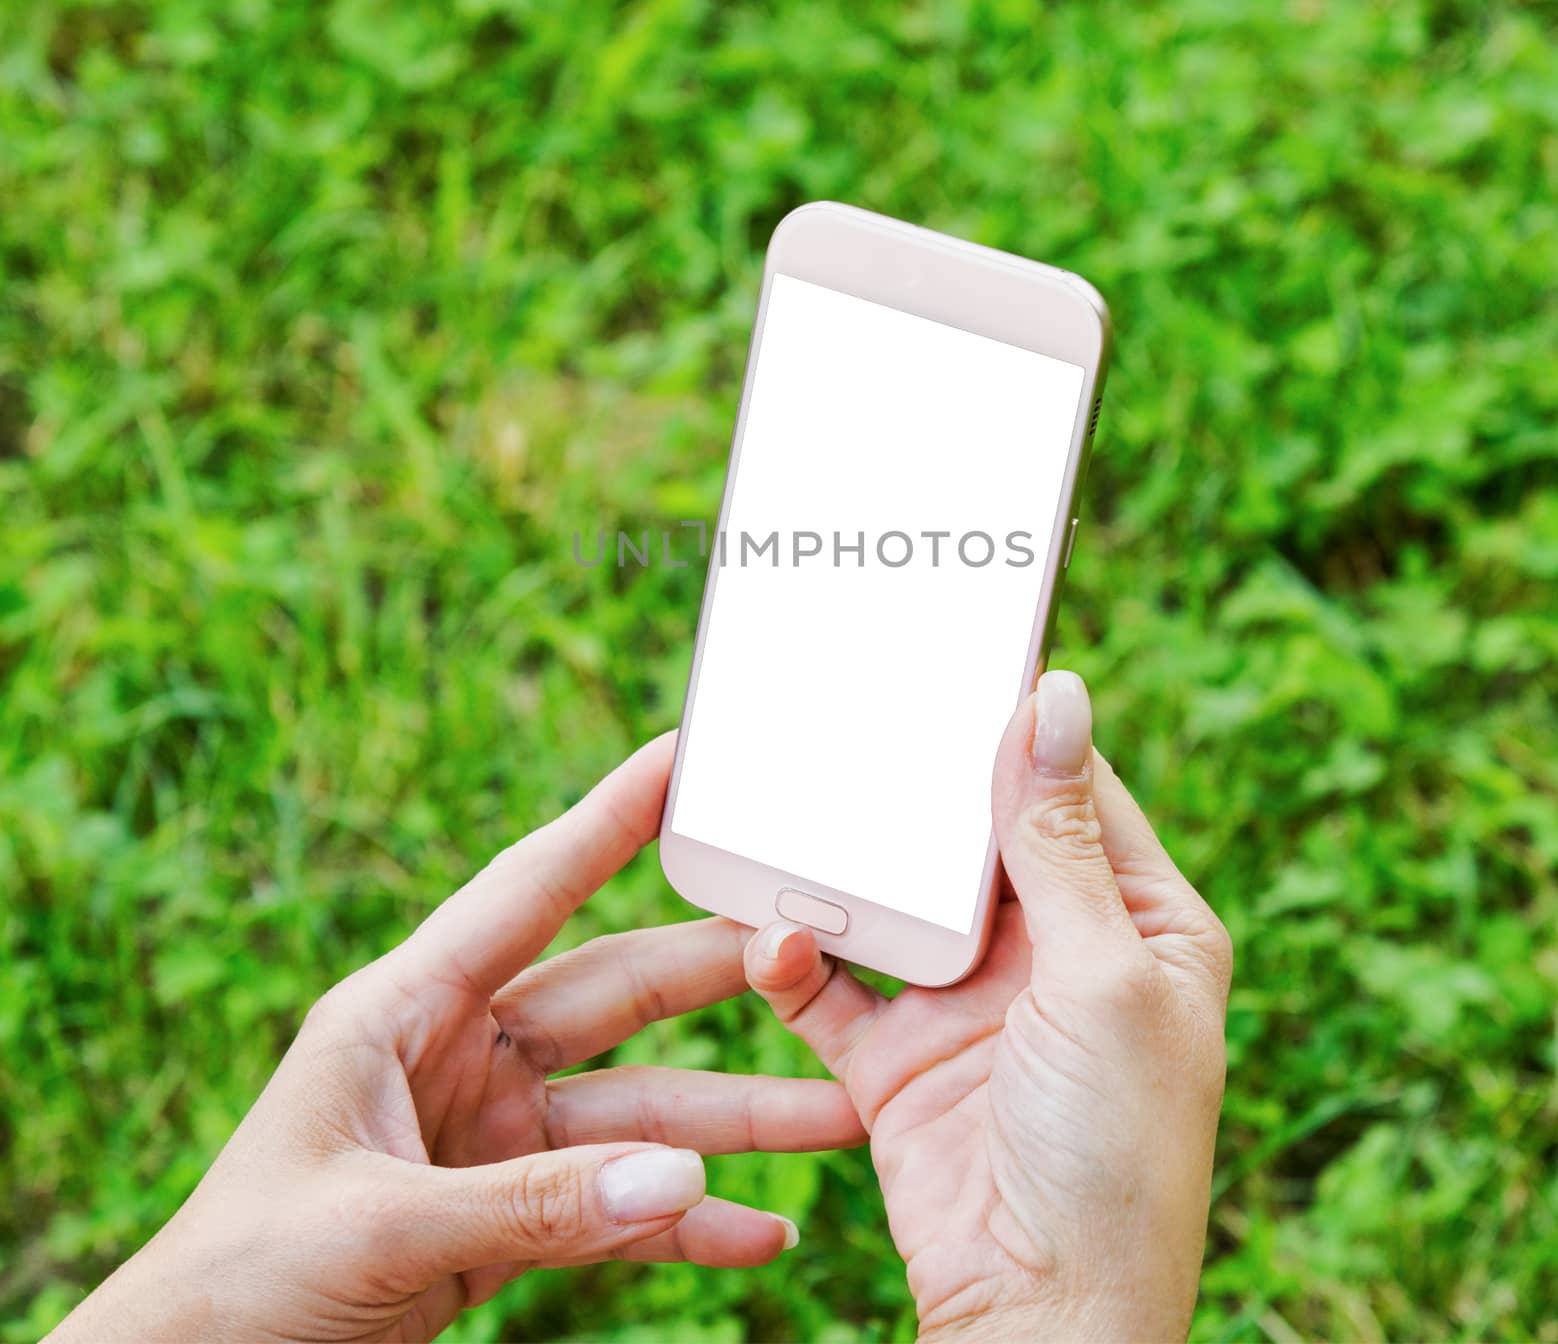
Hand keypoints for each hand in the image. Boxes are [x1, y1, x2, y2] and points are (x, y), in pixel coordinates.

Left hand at [53, 734, 862, 1343]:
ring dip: (737, 1121)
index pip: (530, 891)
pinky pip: (621, 1207)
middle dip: (721, 976)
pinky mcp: (513, 1213)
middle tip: (815, 950)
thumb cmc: (237, 1282)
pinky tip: (758, 1232)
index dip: (610, 818)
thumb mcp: (376, 1228)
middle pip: (620, 994)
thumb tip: (681, 1180)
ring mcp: (493, 1135)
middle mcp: (463, 1054)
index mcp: (405, 1010)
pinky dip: (688, 1220)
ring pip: (642, 1109)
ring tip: (840, 1117)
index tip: (688, 754)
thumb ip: (531, 1205)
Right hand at [745, 672, 1230, 1341]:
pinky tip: (771, 937)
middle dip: (913, 787)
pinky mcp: (895, 1054)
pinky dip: (794, 958)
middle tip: (853, 712)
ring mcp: (968, 1001)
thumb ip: (1058, 841)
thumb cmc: (1114, 1153)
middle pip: (970, 834)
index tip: (954, 653)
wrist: (1040, 1318)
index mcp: (1137, 921)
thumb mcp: (1102, 977)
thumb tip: (1057, 696)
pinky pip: (830, 983)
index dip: (1016, 725)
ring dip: (844, 866)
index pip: (1072, 789)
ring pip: (891, 898)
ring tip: (792, 814)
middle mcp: (1052, 950)